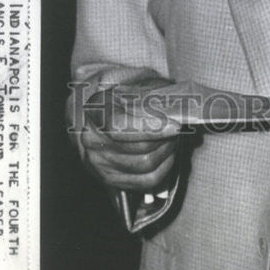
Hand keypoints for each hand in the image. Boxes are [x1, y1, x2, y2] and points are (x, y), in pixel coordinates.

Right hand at [80, 78, 181, 192]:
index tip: (175, 126)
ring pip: (145, 164)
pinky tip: (166, 155)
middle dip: (165, 139)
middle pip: (139, 148)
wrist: (105, 118)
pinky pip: (146, 181)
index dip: (150, 128)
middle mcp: (92, 140)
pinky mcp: (111, 180)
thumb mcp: (134, 89)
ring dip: (166, 152)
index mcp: (96, 111)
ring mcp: (99, 164)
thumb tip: (177, 107)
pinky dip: (164, 168)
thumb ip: (153, 94)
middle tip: (176, 129)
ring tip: (171, 139)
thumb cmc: (124, 101)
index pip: (121, 126)